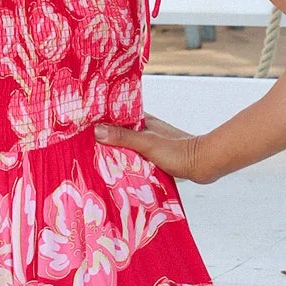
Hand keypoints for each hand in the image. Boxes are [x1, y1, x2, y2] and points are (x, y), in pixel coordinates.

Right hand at [93, 114, 216, 182]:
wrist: (203, 164)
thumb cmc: (178, 151)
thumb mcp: (146, 143)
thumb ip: (123, 137)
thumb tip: (97, 131)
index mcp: (142, 120)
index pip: (115, 116)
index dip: (100, 119)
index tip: (82, 125)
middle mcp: (145, 129)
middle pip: (118, 131)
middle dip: (103, 137)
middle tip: (82, 144)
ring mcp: (150, 142)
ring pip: (126, 144)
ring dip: (114, 150)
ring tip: (93, 157)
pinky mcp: (155, 156)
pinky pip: (134, 156)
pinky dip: (125, 160)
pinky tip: (117, 169)